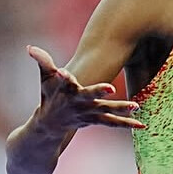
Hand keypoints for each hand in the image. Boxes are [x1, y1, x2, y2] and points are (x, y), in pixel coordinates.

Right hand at [26, 46, 143, 131]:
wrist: (50, 125)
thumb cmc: (49, 96)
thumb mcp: (45, 79)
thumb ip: (43, 62)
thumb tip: (29, 48)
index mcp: (66, 91)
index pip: (63, 82)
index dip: (63, 77)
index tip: (63, 73)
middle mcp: (78, 103)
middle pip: (89, 97)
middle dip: (98, 92)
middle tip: (111, 89)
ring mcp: (88, 113)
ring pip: (105, 111)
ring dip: (120, 109)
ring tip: (136, 106)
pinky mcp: (96, 120)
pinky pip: (113, 123)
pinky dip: (127, 124)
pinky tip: (142, 124)